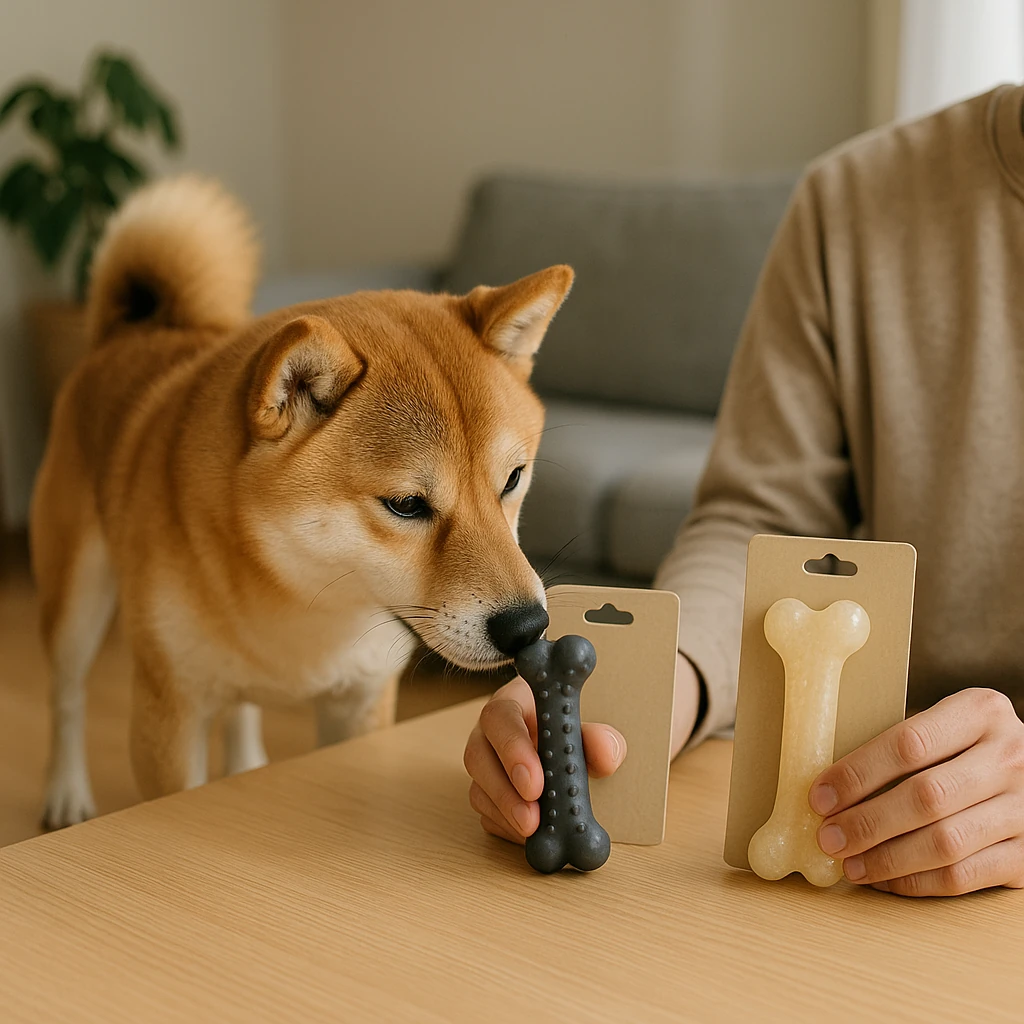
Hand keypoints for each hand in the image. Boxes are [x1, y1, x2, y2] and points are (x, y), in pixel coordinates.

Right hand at [463, 675, 625, 842]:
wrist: (562, 748)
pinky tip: (529, 836)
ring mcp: (484, 766)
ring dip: (506, 815)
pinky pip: (486, 815)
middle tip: (532, 818)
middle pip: (478, 756)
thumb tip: (606, 755)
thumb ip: (599, 738)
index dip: (512, 749)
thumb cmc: (569, 732)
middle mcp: (489, 734)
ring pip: (478, 790)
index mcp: (512, 705)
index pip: (499, 717)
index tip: (534, 783)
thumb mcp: (587, 728)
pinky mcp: (485, 795)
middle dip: (505, 792)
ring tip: (533, 831)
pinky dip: (506, 829)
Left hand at [809, 688, 1023, 895]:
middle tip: (828, 837)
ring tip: (849, 864)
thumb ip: (900, 748)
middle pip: (926, 797)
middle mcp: (1010, 757)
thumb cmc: (969, 748)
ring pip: (945, 842)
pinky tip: (884, 879)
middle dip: (867, 822)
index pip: (909, 743)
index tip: (820, 796)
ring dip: (886, 859)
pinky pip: (964, 876)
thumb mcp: (946, 726)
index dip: (858, 773)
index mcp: (981, 712)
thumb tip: (828, 787)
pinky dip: (916, 882)